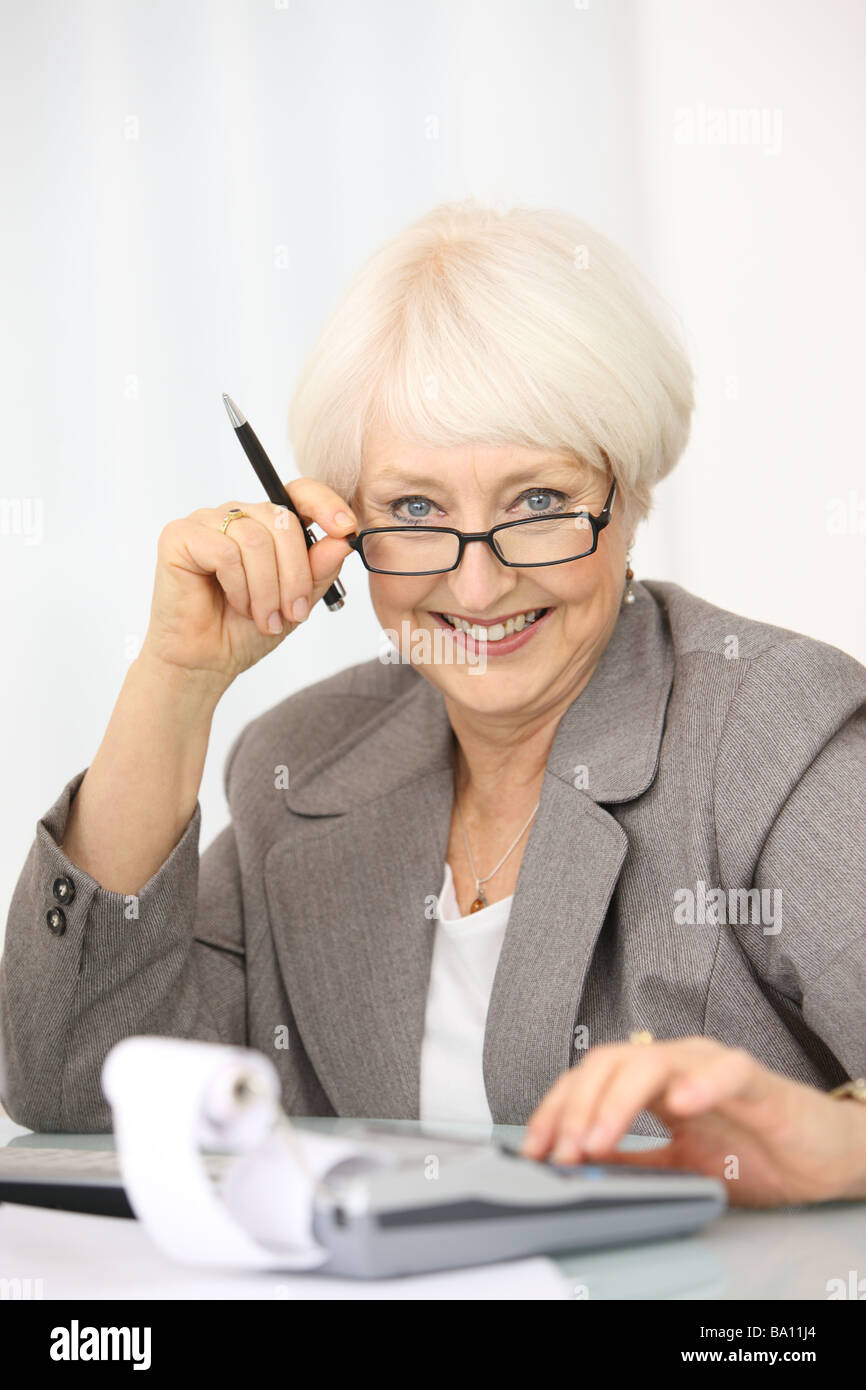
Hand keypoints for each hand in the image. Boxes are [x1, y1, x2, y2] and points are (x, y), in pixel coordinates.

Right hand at [141, 481, 356, 685]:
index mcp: (266, 524)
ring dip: (266, 588)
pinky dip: (238, 585)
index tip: (345, 529)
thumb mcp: (297, 600)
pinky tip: (235, 604)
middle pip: (282, 521)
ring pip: (255, 539)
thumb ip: (319, 569)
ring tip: (263, 617)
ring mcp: (207, 522)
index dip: (325, 505)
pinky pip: (224, 550)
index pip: (300, 493)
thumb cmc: (244, 629)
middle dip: (295, 574)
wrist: (206, 659)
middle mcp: (237, 515)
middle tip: (292, 613)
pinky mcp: (180, 536)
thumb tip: (342, 540)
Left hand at [519, 1036, 865, 1206]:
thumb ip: (633, 1158)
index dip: (557, 1110)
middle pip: (609, 1063)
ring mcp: (712, 1066)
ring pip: (652, 1062)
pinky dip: (701, 1084)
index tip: (536, 1149)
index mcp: (654, 1081)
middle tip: (562, 1152)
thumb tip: (578, 1159)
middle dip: (576, 1107)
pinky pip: (725, 1070)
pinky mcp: (755, 1080)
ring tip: (597, 1139)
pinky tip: (680, 1105)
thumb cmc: (755, 1152)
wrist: (821, 1155)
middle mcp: (676, 1063)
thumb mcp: (678, 1164)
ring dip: (616, 1102)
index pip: (590, 1079)